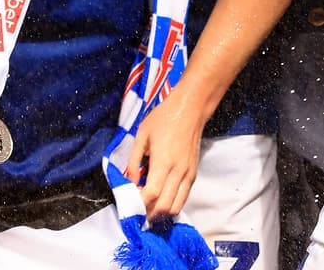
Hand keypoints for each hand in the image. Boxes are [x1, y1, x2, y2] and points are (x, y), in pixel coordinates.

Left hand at [127, 89, 205, 218]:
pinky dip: (172, 204)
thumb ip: (134, 161)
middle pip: (164, 206)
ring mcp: (188, 174)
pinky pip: (183, 198)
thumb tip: (129, 182)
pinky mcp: (193, 174)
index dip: (140, 203)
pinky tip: (161, 199)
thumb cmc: (164, 118)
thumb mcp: (142, 135)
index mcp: (163, 161)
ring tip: (149, 208)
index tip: (131, 203)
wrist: (190, 109)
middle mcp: (178, 171)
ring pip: (176, 206)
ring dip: (161, 213)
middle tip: (138, 210)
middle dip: (149, 213)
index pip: (152, 194)